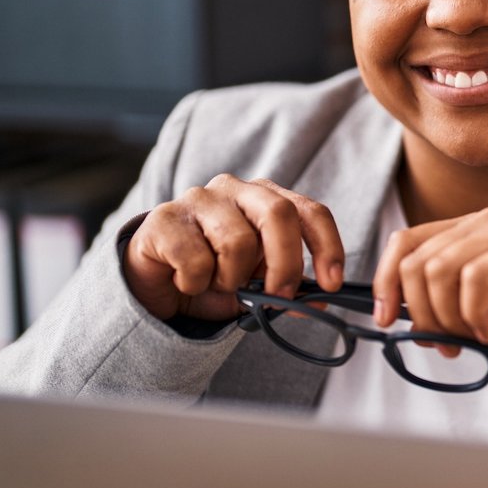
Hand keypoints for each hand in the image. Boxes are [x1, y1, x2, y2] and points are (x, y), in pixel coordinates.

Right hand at [123, 174, 344, 321]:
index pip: (309, 211)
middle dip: (286, 263)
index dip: (327, 245)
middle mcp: (234, 188)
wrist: (154, 285)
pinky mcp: (163, 218)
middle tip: (279, 297)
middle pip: (278, 214)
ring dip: (230, 279)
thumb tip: (320, 298)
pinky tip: (185, 281)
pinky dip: (195, 283)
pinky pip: (196, 260)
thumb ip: (288, 288)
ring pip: (237, 242)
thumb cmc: (213, 277)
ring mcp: (197, 199)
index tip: (332, 283)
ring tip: (215, 283)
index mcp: (266, 197)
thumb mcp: (258, 286)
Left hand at [373, 207, 487, 349]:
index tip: (386, 322)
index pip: (404, 243)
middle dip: (419, 313)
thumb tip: (416, 329)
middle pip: (413, 262)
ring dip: (447, 318)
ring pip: (437, 271)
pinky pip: (474, 279)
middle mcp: (482, 222)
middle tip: (445, 345)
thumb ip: (457, 303)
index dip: (384, 283)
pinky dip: (474, 314)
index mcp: (469, 230)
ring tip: (476, 339)